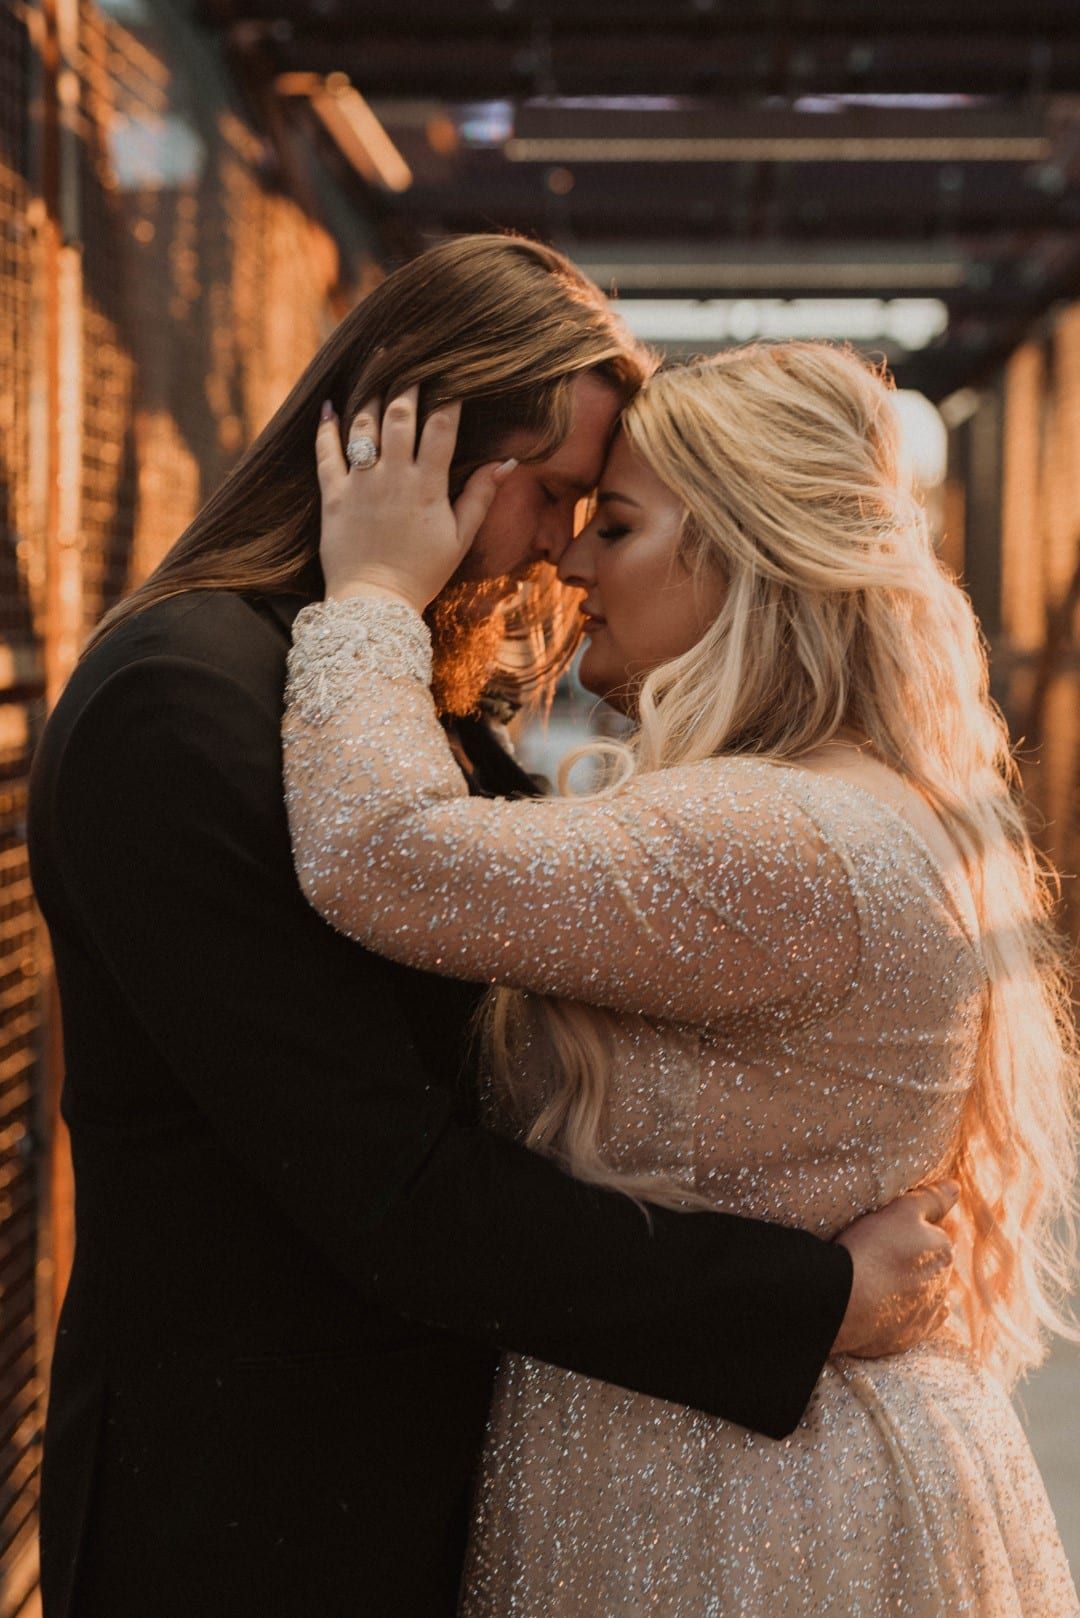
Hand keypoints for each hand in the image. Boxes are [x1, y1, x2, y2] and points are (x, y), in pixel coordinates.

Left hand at [314, 388, 516, 611]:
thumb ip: (480, 496)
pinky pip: (325, 452)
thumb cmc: (422, 572)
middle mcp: (393, 477)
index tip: (452, 375)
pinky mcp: (332, 495)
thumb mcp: (459, 538)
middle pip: (401, 415)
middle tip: (410, 359)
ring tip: (375, 371)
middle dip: (407, 383)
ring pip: (364, 426)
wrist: (375, 602)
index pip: (441, 428)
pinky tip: (330, 405)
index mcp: (428, 486)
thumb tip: (505, 461)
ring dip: (371, 396)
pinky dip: (327, 426)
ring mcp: (360, 484)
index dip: (448, 397)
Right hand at [831, 1180, 958, 1357]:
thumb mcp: (901, 1211)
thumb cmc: (872, 1249)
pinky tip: (891, 1308)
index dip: (913, 1230)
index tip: (891, 1231)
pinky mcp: (908, 1338)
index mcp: (943, 1251)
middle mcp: (942, 1285)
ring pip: (924, 1296)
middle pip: (931, 1266)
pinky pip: (913, 1323)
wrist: (846, 1302)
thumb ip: (932, 1199)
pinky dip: (905, 1315)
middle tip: (884, 1254)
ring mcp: (926, 1315)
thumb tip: (956, 1187)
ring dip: (912, 1289)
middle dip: (916, 1261)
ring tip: (883, 1281)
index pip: (936, 1234)